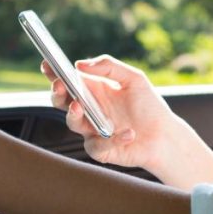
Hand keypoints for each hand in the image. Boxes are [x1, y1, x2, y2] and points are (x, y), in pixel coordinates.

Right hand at [45, 55, 212, 188]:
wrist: (165, 136)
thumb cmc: (149, 107)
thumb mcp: (133, 79)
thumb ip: (109, 67)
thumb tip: (80, 64)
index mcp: (93, 91)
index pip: (68, 80)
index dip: (54, 73)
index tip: (47, 63)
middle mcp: (89, 110)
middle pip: (62, 102)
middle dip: (57, 94)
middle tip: (60, 86)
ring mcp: (92, 130)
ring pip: (72, 123)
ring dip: (74, 114)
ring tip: (80, 107)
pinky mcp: (100, 150)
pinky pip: (96, 145)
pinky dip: (112, 139)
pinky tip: (128, 133)